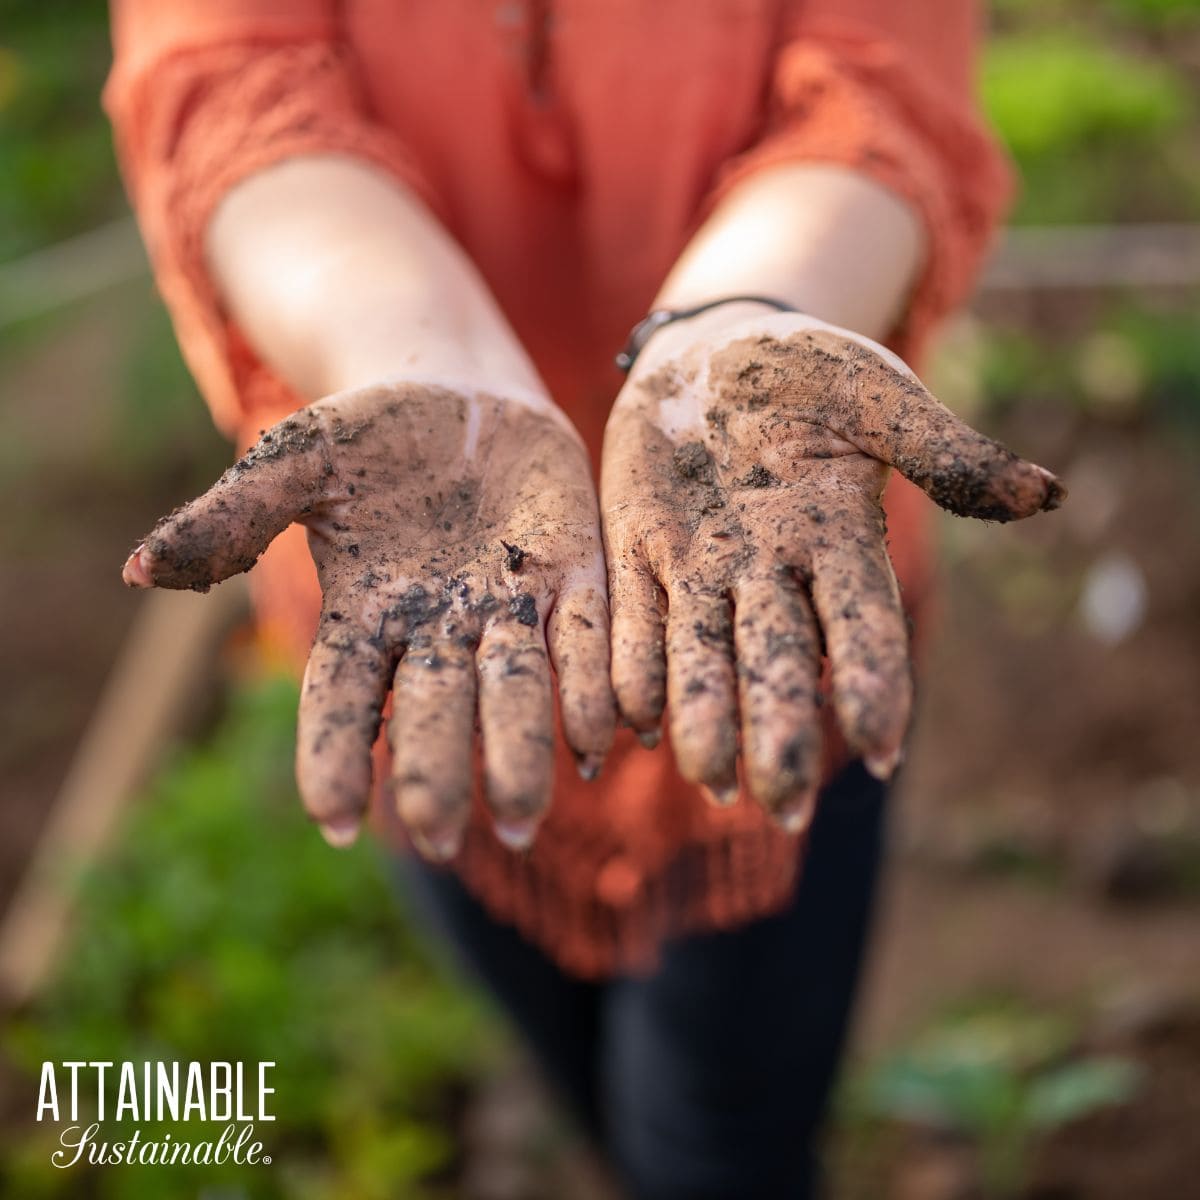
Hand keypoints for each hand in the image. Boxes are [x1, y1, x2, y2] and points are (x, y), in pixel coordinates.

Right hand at [124, 383, 614, 856]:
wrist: (460, 397)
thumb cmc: (367, 436)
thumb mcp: (295, 462)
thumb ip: (231, 518)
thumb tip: (137, 570)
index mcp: (365, 614)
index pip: (341, 697)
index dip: (336, 754)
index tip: (337, 820)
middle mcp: (436, 630)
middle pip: (433, 710)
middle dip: (436, 771)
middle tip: (442, 839)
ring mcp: (506, 608)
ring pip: (514, 690)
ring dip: (519, 752)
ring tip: (525, 819)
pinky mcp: (571, 575)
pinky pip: (583, 638)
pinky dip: (591, 685)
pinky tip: (605, 739)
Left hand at [601, 309, 1063, 829]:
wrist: (711, 354)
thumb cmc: (809, 373)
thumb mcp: (877, 397)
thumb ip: (944, 451)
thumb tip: (1045, 495)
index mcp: (837, 538)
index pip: (862, 623)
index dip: (873, 681)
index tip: (884, 748)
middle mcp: (768, 572)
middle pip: (777, 660)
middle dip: (780, 729)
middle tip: (783, 807)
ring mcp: (700, 568)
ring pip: (701, 655)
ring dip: (703, 716)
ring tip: (707, 779)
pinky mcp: (638, 553)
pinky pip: (633, 618)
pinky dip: (631, 665)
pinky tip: (629, 720)